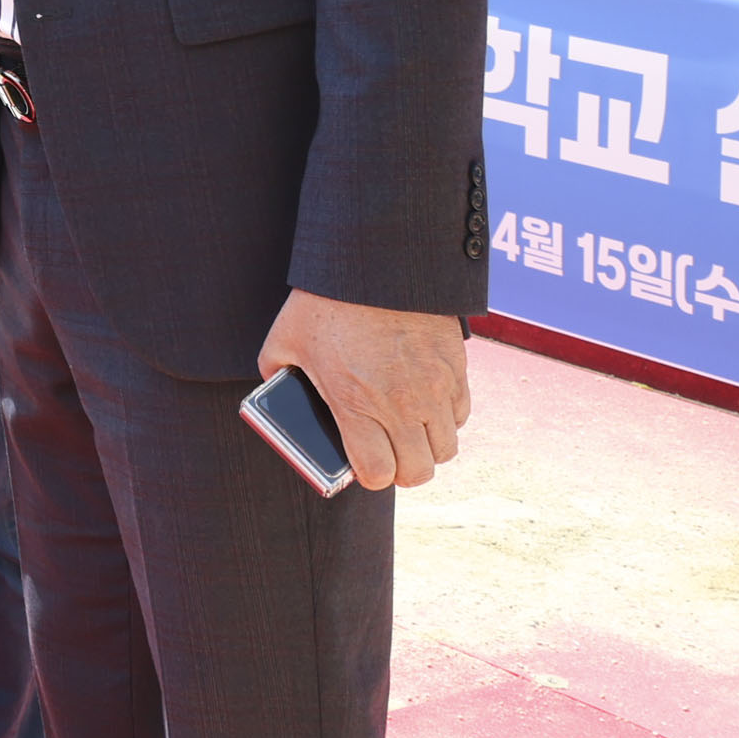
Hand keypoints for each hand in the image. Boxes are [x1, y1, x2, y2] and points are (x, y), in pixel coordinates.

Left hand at [258, 291, 470, 490]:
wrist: (376, 261)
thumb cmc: (324, 302)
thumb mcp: (284, 341)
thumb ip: (278, 375)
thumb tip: (278, 394)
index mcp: (357, 404)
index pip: (378, 474)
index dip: (368, 476)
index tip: (361, 465)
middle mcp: (402, 403)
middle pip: (419, 472)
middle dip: (400, 470)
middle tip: (385, 454)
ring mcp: (435, 387)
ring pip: (446, 448)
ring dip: (426, 447)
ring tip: (404, 431)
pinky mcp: (456, 368)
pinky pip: (460, 414)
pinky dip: (445, 418)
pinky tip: (423, 403)